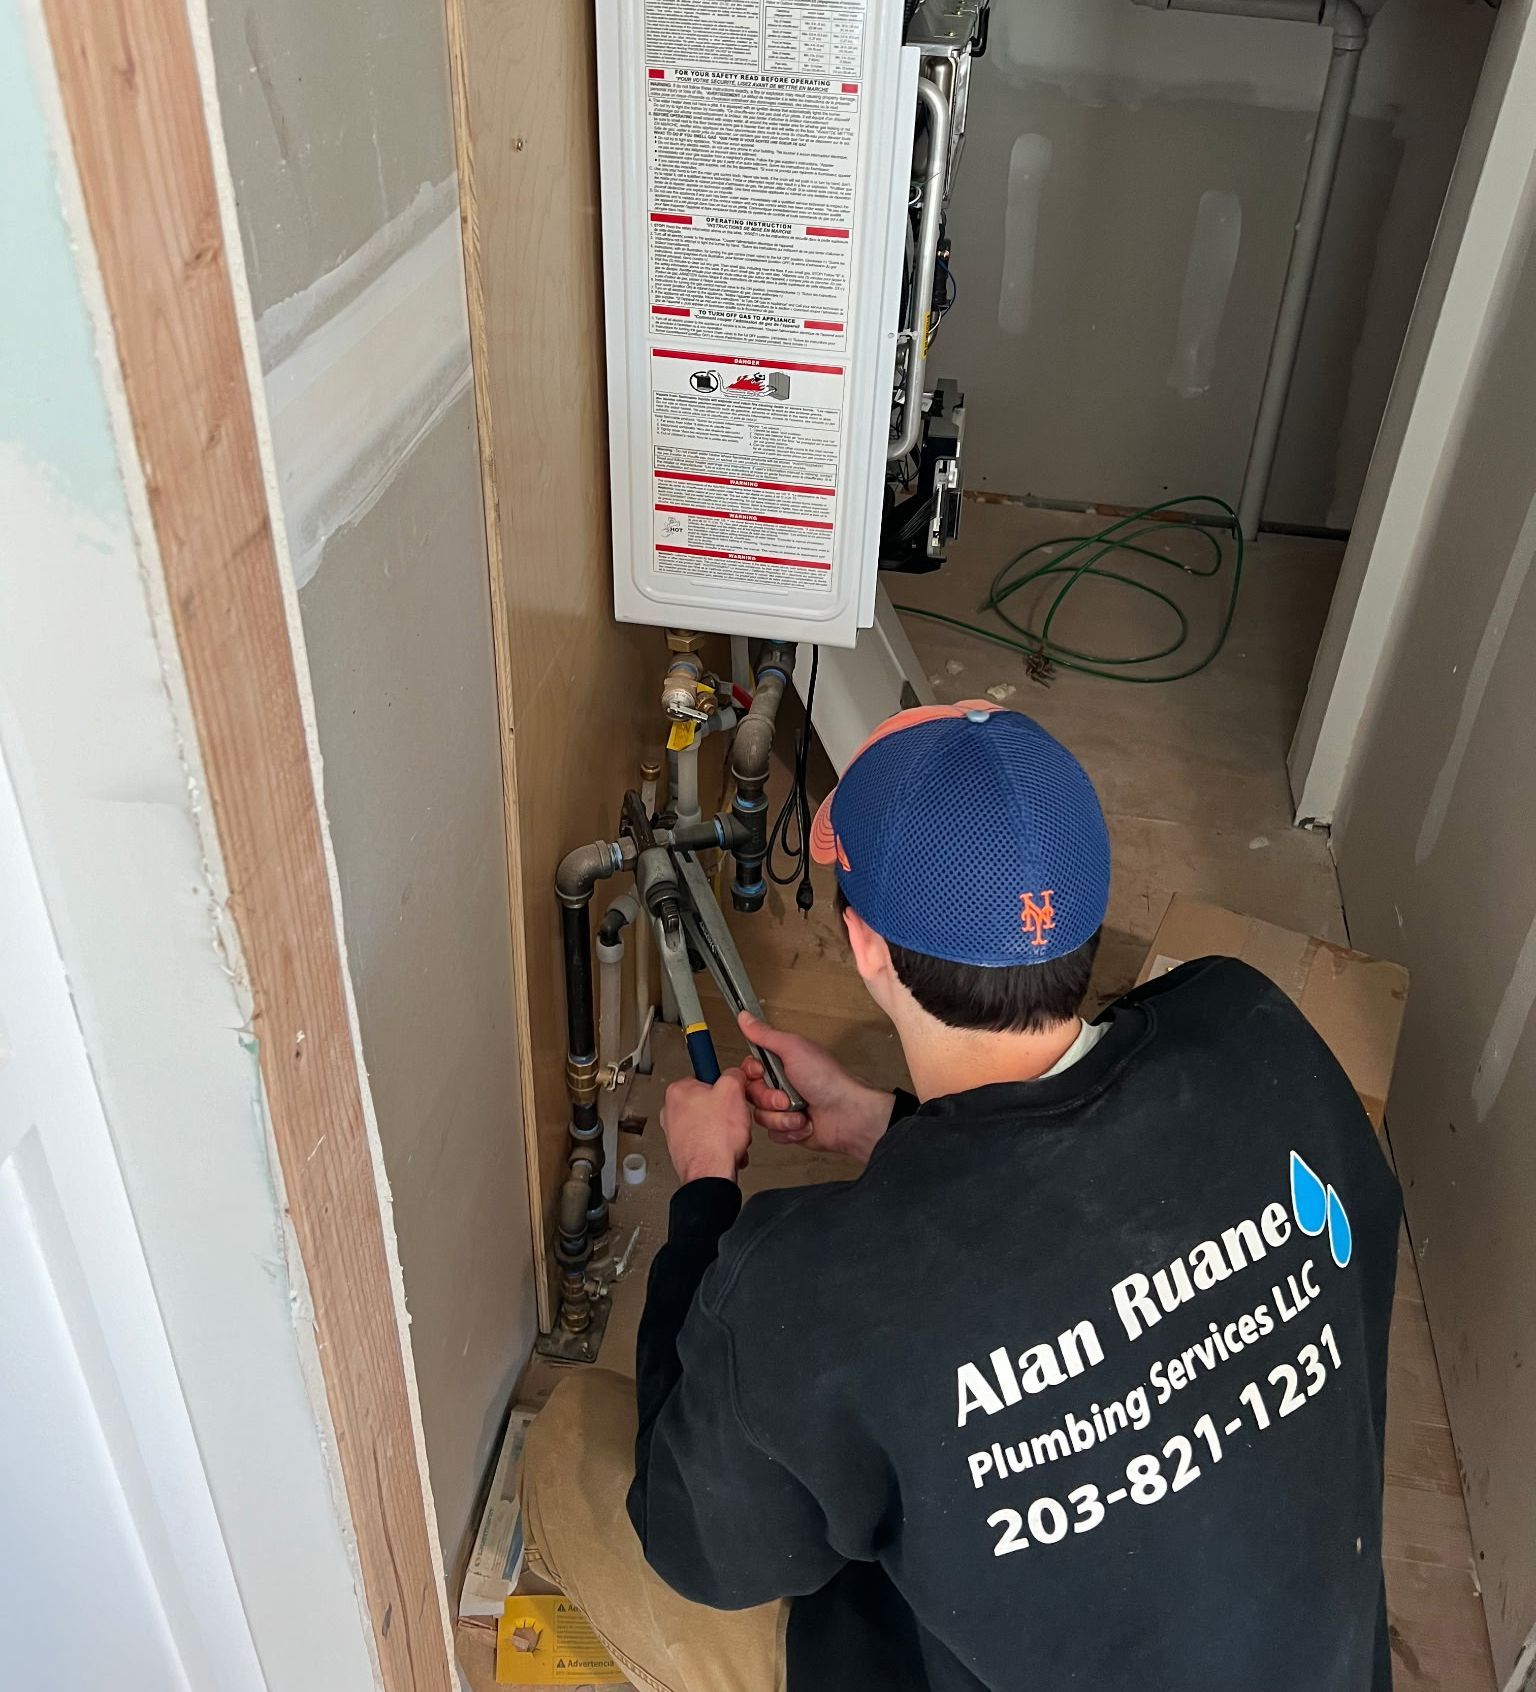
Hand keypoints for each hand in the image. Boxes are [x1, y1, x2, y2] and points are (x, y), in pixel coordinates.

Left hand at [660, 1069, 752, 1185]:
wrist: (711, 1174)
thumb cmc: (715, 1139)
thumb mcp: (733, 1091)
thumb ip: (734, 1074)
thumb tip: (736, 1074)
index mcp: (677, 1091)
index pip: (705, 1078)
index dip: (724, 1086)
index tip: (730, 1091)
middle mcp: (671, 1111)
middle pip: (708, 1102)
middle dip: (725, 1111)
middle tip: (732, 1117)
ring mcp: (675, 1133)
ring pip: (710, 1123)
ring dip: (725, 1129)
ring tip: (730, 1135)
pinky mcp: (684, 1151)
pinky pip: (707, 1141)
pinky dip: (719, 1144)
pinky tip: (725, 1148)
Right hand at [737, 1010, 894, 1164]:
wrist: (847, 1115)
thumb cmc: (828, 1080)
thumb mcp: (793, 1049)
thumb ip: (766, 1035)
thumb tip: (746, 1017)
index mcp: (782, 1063)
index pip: (749, 1069)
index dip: (751, 1074)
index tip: (761, 1072)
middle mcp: (782, 1085)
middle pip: (752, 1094)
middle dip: (769, 1098)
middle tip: (786, 1096)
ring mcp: (786, 1108)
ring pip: (761, 1117)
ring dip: (782, 1117)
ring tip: (800, 1111)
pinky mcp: (790, 1129)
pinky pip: (773, 1133)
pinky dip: (789, 1130)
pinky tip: (804, 1123)